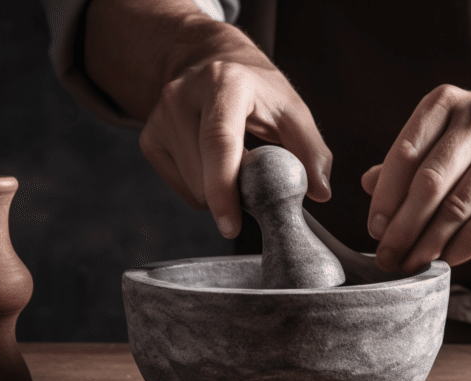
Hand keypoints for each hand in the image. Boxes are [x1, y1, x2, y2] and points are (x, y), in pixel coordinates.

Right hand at [85, 0, 331, 238]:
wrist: (213, 64)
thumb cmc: (258, 91)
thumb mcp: (293, 111)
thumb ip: (312, 152)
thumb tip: (321, 193)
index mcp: (223, 83)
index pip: (218, 142)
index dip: (225, 188)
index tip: (232, 226)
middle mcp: (182, 96)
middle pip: (202, 174)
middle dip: (234, 194)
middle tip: (258, 181)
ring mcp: (160, 117)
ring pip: (191, 187)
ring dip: (220, 193)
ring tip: (238, 166)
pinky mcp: (150, 138)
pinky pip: (181, 187)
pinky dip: (203, 188)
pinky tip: (215, 164)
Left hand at [364, 85, 470, 272]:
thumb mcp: (449, 138)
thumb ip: (411, 159)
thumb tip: (367, 183)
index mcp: (448, 101)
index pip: (406, 154)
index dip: (385, 197)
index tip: (374, 229)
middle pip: (428, 184)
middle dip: (402, 227)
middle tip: (387, 255)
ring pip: (456, 208)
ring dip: (427, 245)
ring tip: (410, 264)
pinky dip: (460, 249)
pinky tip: (445, 260)